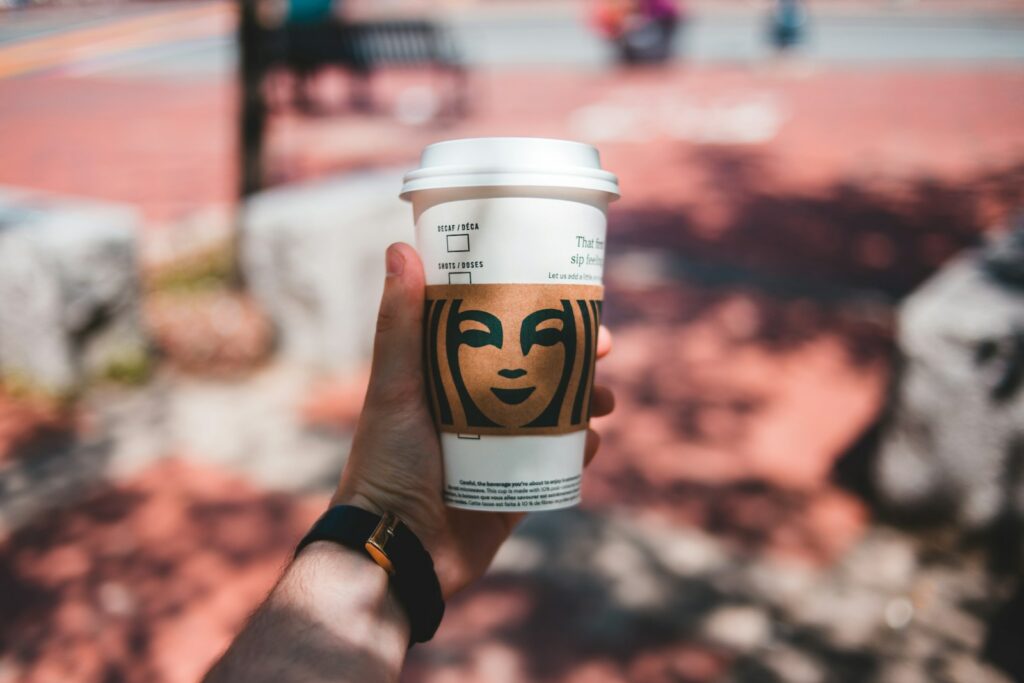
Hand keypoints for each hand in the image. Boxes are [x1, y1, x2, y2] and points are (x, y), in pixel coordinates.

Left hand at [332, 242, 613, 597]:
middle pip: (537, 372)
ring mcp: (497, 452)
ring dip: (586, 401)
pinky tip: (590, 440)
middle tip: (605, 350)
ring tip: (604, 400)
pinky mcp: (513, 491)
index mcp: (447, 381)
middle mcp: (475, 411)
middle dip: (576, 358)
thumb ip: (400, 324)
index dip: (536, 314)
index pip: (500, 335)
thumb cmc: (386, 464)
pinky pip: (555, 465)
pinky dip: (578, 450)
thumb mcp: (395, 387)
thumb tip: (401, 247)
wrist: (397, 551)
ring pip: (554, 415)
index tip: (569, 298)